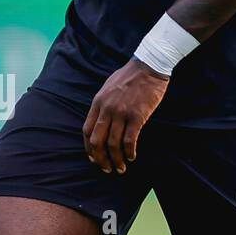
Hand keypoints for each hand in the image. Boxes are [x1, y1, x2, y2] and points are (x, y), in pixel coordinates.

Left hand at [82, 59, 168, 173]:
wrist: (148, 66)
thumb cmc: (129, 76)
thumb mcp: (108, 88)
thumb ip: (102, 105)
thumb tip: (99, 122)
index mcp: (98, 103)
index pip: (87, 130)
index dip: (89, 148)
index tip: (94, 158)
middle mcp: (107, 110)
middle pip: (98, 141)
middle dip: (100, 159)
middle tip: (106, 168)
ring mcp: (121, 113)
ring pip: (113, 144)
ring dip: (116, 160)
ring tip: (121, 168)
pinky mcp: (137, 116)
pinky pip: (129, 140)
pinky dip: (129, 152)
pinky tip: (132, 157)